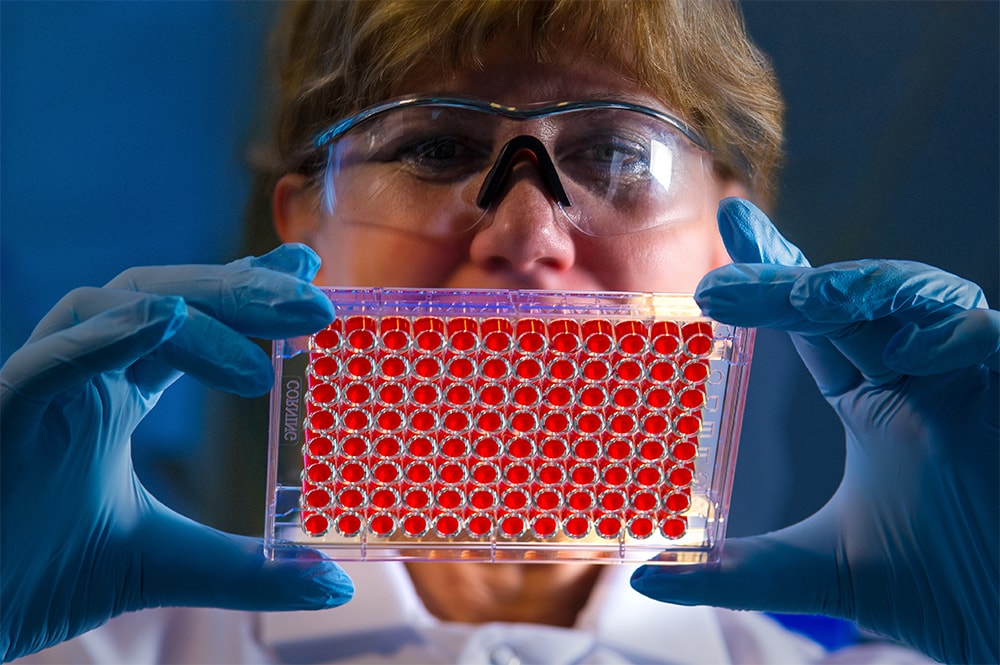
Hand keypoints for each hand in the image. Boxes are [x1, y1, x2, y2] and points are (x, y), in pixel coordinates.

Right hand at [1, 245, 353, 661]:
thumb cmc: (39, 575)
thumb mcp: (167, 564)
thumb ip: (248, 570)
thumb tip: (334, 586)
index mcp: (114, 395)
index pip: (189, 323)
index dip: (244, 288)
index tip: (305, 265)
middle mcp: (80, 376)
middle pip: (165, 300)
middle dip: (239, 292)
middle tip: (315, 302)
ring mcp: (37, 387)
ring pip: (109, 307)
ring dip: (193, 318)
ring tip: (260, 368)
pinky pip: (46, 363)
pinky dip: (102, 337)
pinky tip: (164, 321)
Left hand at [631, 198, 997, 663]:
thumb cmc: (938, 591)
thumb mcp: (818, 572)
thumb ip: (734, 571)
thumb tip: (648, 578)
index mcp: (881, 402)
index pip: (817, 325)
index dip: (772, 280)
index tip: (726, 235)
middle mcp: (923, 378)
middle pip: (852, 298)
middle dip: (790, 275)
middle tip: (728, 268)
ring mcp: (972, 378)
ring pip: (919, 298)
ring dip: (857, 287)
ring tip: (792, 299)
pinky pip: (987, 337)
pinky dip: (951, 333)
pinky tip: (908, 352)